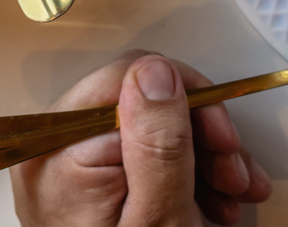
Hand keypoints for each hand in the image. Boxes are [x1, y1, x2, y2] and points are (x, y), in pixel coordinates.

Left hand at [11, 52, 272, 226]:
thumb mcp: (158, 220)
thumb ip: (157, 144)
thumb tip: (156, 74)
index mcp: (57, 155)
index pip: (129, 79)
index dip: (187, 101)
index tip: (220, 135)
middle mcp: (56, 155)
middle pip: (146, 102)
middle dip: (203, 134)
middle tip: (231, 169)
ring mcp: (74, 171)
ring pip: (156, 127)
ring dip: (207, 157)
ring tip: (230, 193)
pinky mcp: (95, 185)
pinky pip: (149, 154)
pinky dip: (191, 173)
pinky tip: (215, 199)